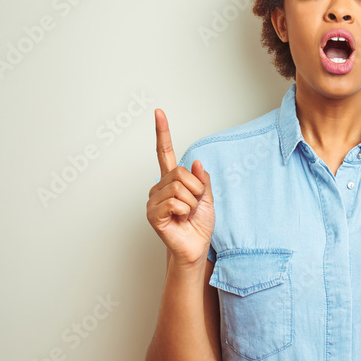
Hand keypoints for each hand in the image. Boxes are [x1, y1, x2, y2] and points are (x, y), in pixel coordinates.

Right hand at [146, 108, 214, 266]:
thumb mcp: (208, 198)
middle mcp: (159, 187)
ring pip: (179, 189)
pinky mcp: (152, 214)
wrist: (195, 248)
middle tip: (193, 206)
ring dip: (191, 203)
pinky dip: (184, 211)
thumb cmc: (198, 225)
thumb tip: (197, 163)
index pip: (165, 152)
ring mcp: (153, 201)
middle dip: (196, 191)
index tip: (159, 112)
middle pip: (181, 173)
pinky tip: (179, 220)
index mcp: (172, 180)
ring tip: (186, 214)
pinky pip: (175, 203)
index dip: (163, 132)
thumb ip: (203, 180)